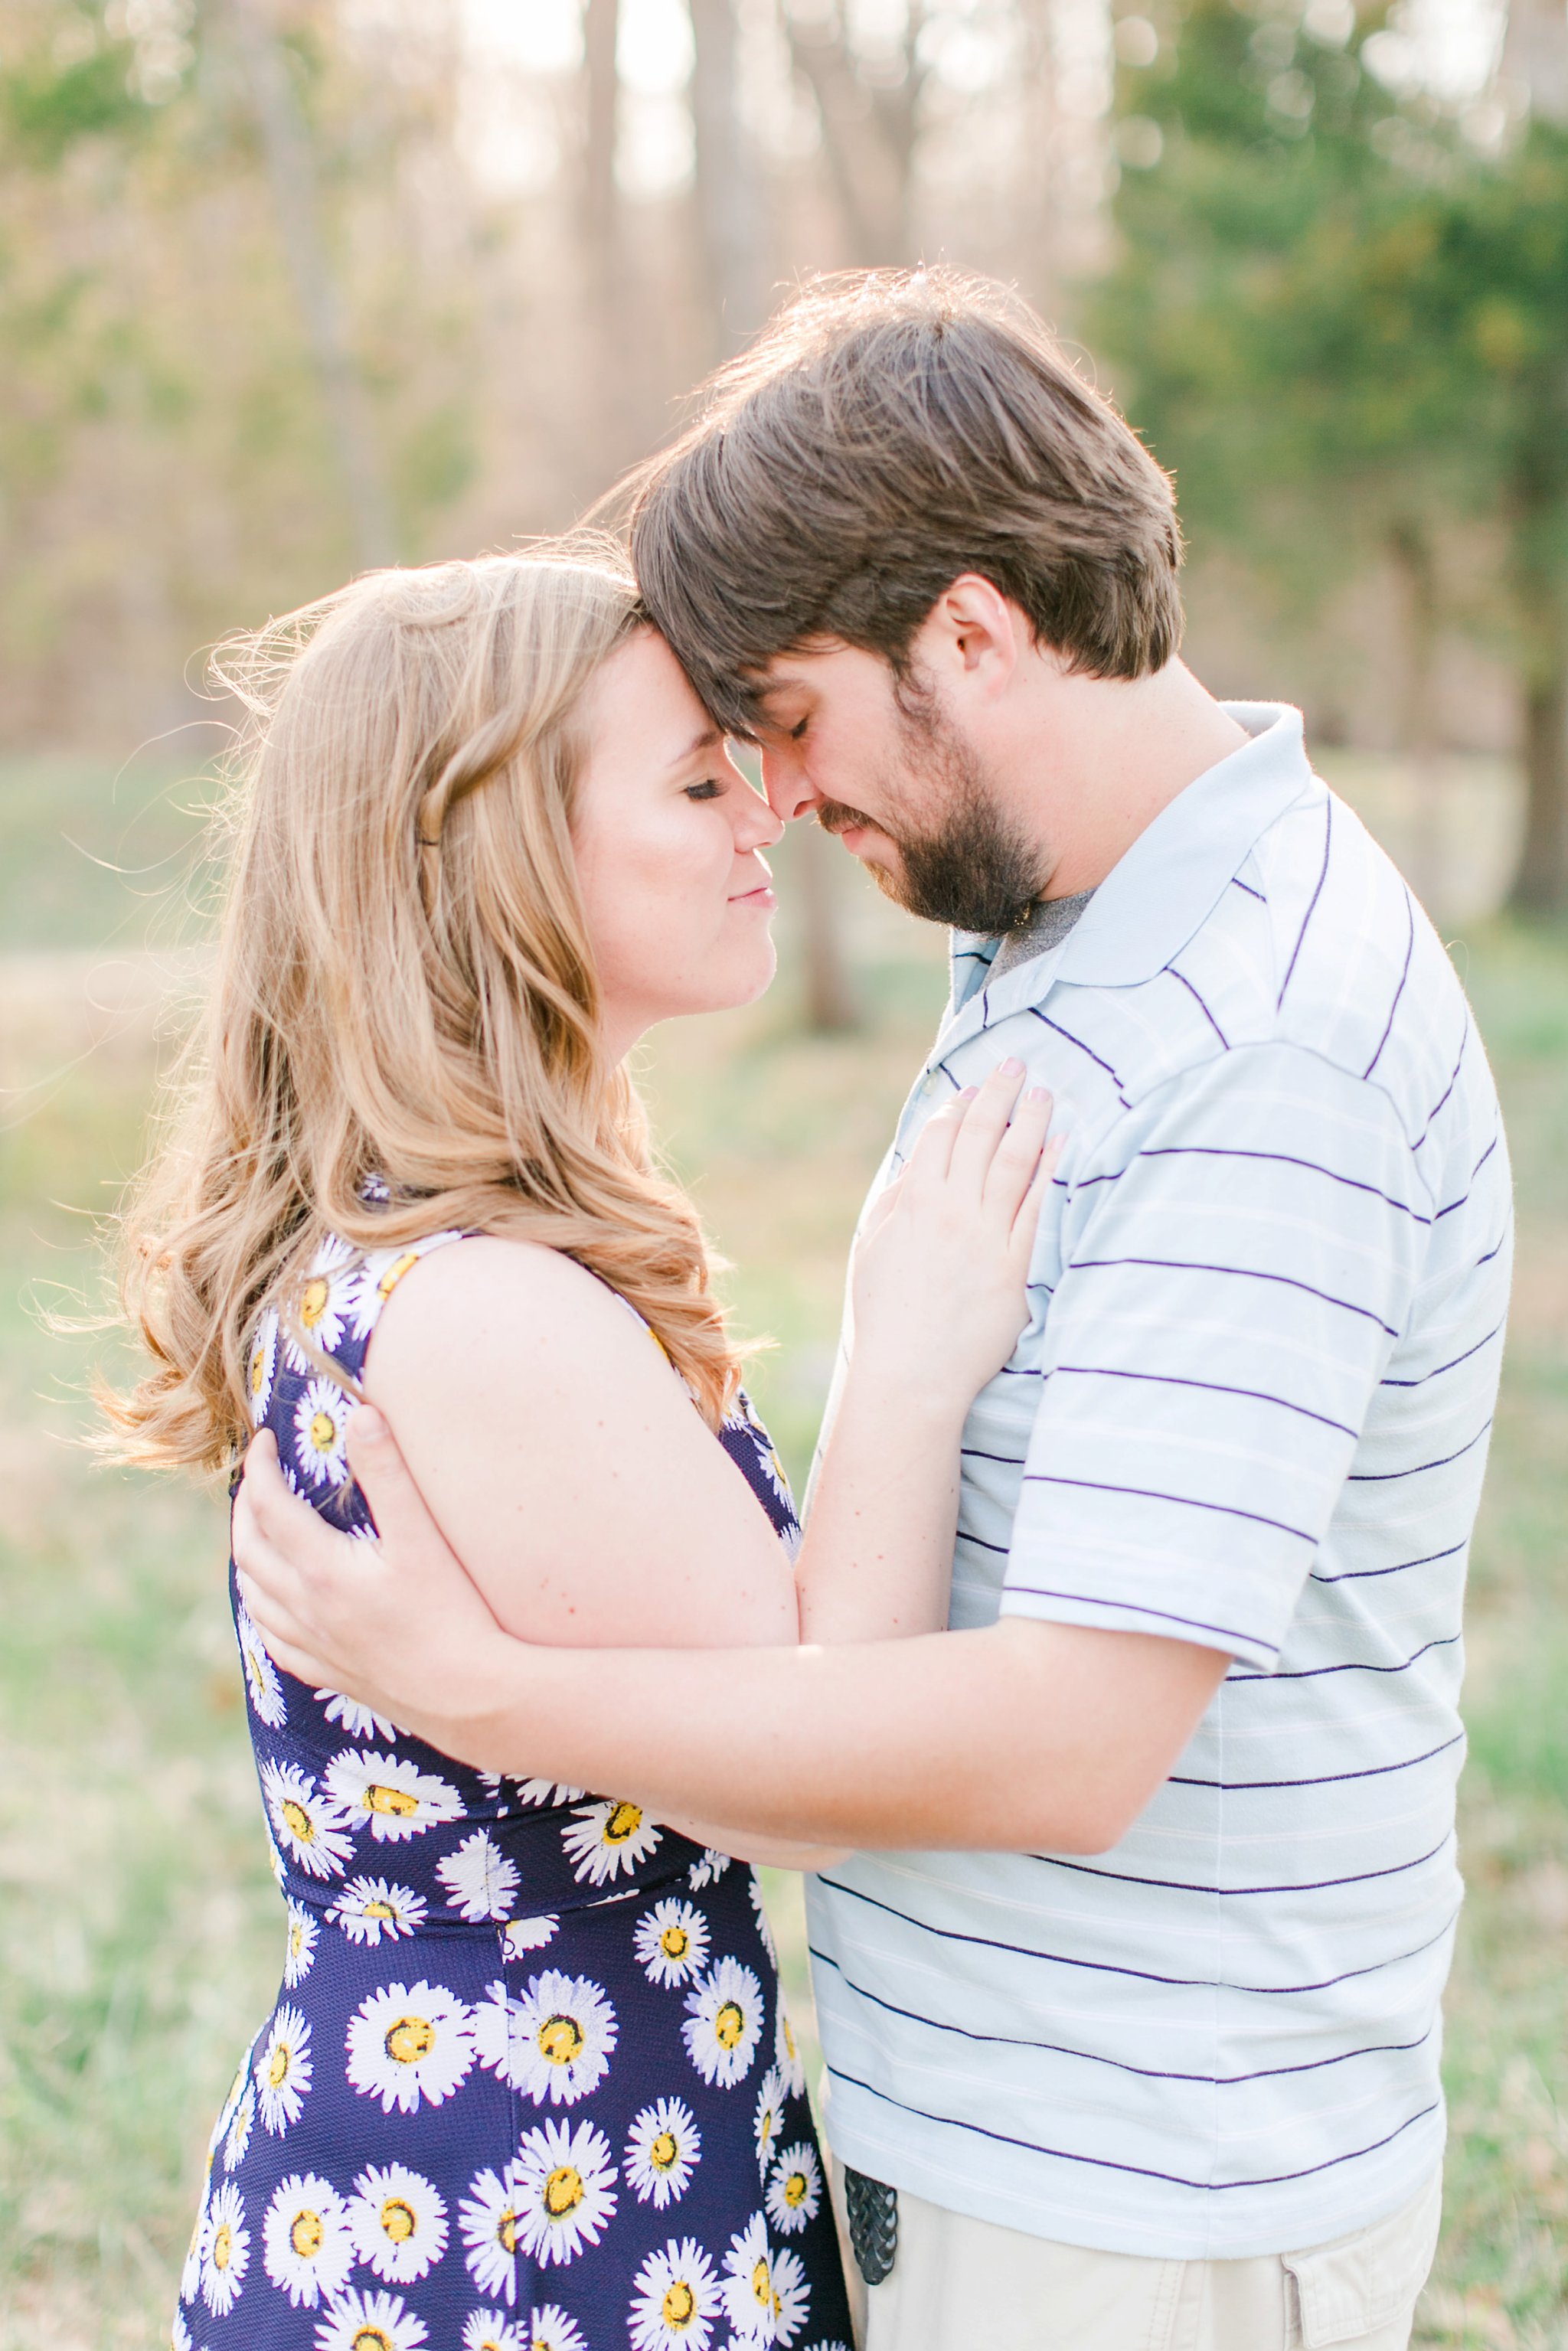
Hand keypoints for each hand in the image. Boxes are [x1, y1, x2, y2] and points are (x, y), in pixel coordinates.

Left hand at [233, 1413, 509, 1762]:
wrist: (468, 1697)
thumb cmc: (452, 1614)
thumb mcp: (422, 1537)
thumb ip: (388, 1473)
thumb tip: (361, 1416)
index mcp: (322, 1569)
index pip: (269, 1506)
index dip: (258, 1467)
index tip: (263, 1440)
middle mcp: (305, 1608)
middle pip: (249, 1549)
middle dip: (244, 1505)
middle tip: (256, 1476)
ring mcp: (313, 1645)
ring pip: (253, 1595)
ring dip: (245, 1556)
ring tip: (256, 1530)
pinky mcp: (329, 1672)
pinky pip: (272, 1639)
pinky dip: (262, 1609)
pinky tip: (274, 1604)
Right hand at [850, 1059, 1058, 1412]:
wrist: (912, 1373)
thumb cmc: (886, 1317)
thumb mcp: (871, 1250)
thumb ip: (893, 1202)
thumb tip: (915, 1165)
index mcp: (913, 1203)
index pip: (939, 1138)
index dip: (956, 1108)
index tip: (972, 1088)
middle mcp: (952, 1211)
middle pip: (980, 1137)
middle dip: (998, 1094)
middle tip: (1016, 1065)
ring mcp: (987, 1237)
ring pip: (1014, 1162)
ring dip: (1030, 1120)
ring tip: (1044, 1093)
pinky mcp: (1017, 1266)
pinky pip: (1039, 1208)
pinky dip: (1053, 1171)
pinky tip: (1065, 1144)